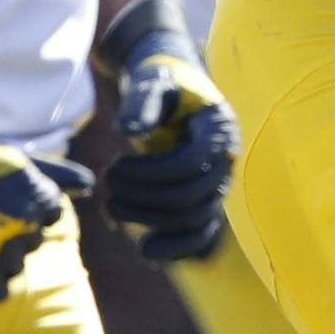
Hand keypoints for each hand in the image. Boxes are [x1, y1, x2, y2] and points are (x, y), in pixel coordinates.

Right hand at [0, 88, 89, 302]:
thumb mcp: (15, 161)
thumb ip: (58, 174)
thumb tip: (92, 184)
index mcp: (41, 196)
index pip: (53, 214)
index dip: (30, 210)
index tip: (3, 203)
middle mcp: (28, 226)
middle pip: (34, 242)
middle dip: (14, 234)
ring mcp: (0, 253)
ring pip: (17, 267)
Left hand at [99, 0, 239, 262]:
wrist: (175, 92)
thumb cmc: (161, 83)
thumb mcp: (151, 83)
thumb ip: (141, 102)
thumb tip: (128, 129)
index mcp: (218, 129)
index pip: (191, 164)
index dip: (150, 172)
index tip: (115, 164)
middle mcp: (226, 160)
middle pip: (191, 197)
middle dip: (142, 197)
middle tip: (107, 183)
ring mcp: (219, 184)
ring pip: (194, 219)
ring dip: (150, 220)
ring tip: (112, 208)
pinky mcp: (206, 202)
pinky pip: (203, 236)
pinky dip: (178, 249)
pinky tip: (146, 250)